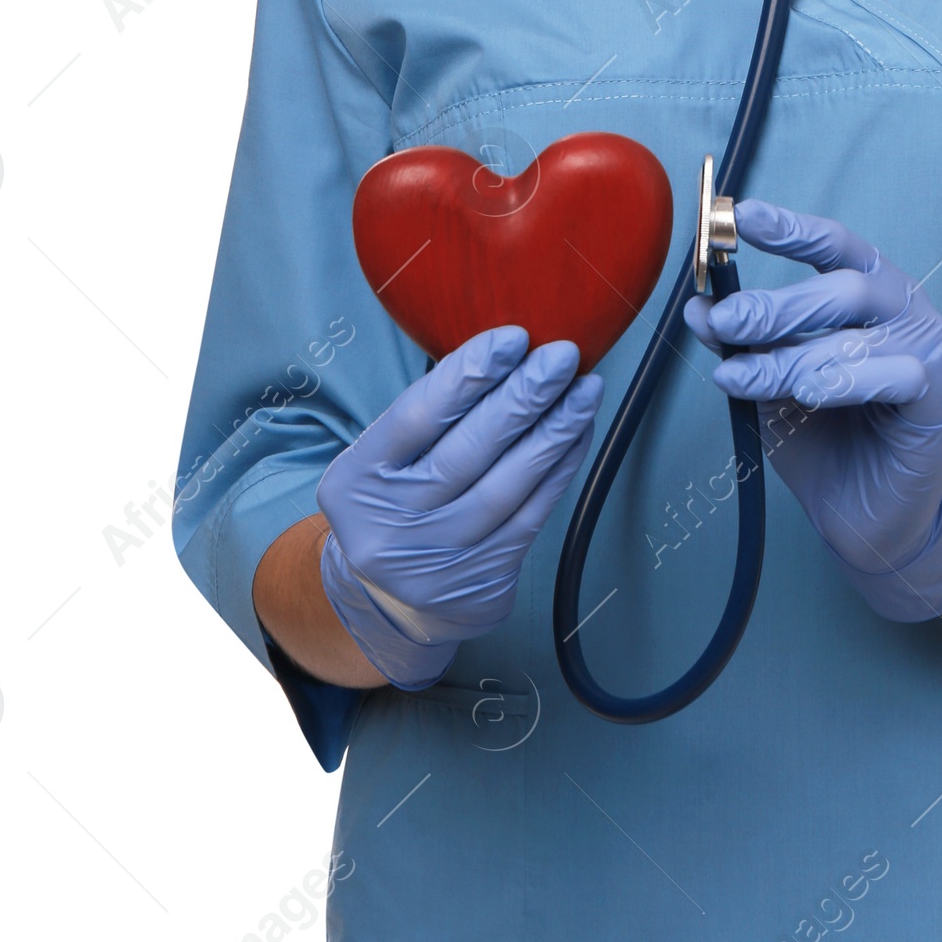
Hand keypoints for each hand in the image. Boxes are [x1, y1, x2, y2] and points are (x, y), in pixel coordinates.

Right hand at [316, 328, 601, 687]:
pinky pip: (530, 516)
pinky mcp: (479, 583)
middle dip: (523, 397)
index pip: (416, 417)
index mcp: (356, 482)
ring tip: (585, 390)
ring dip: (554, 431)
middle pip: (467, 451)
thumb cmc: (398, 504)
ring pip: (506, 485)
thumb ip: (430, 417)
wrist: (388, 603)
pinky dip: (559, 471)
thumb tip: (507, 352)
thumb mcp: (384, 462)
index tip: (514, 338)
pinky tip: (577, 434)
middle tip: (562, 357)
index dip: (468, 374)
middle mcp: (389, 526)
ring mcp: (435, 562)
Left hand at [682, 200, 941, 620]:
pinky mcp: (940, 397)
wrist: (872, 520)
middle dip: (774, 305)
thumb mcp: (770, 386)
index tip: (739, 216)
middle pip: (841, 287)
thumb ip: (743, 346)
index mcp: (869, 294)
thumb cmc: (826, 442)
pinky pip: (895, 375)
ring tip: (743, 378)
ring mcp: (929, 350)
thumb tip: (698, 308)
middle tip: (725, 322)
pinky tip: (809, 393)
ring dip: (791, 356)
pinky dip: (846, 379)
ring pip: (857, 333)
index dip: (791, 228)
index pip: (835, 245)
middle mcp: (904, 310)